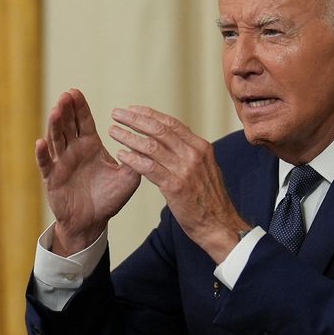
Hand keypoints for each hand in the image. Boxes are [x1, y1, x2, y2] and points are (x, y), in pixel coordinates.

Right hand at [36, 89, 140, 254]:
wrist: (92, 222)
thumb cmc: (109, 198)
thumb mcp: (128, 179)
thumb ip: (137, 161)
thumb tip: (147, 144)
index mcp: (90, 146)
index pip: (84, 121)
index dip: (79, 107)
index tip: (75, 91)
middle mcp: (74, 150)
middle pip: (67, 125)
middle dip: (66, 110)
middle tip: (66, 95)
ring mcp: (61, 163)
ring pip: (56, 140)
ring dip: (54, 125)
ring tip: (56, 111)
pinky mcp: (52, 178)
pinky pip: (46, 164)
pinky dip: (42, 154)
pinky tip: (41, 142)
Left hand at [108, 106, 249, 262]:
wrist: (220, 225)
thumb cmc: (210, 200)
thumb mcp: (205, 169)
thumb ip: (190, 154)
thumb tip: (174, 141)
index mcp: (201, 147)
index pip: (172, 123)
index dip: (150, 114)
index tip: (133, 110)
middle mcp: (194, 154)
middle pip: (159, 130)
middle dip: (135, 120)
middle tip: (117, 114)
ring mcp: (185, 169)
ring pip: (151, 146)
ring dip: (129, 136)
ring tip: (113, 131)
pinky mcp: (175, 186)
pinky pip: (149, 168)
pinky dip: (133, 159)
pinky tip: (121, 155)